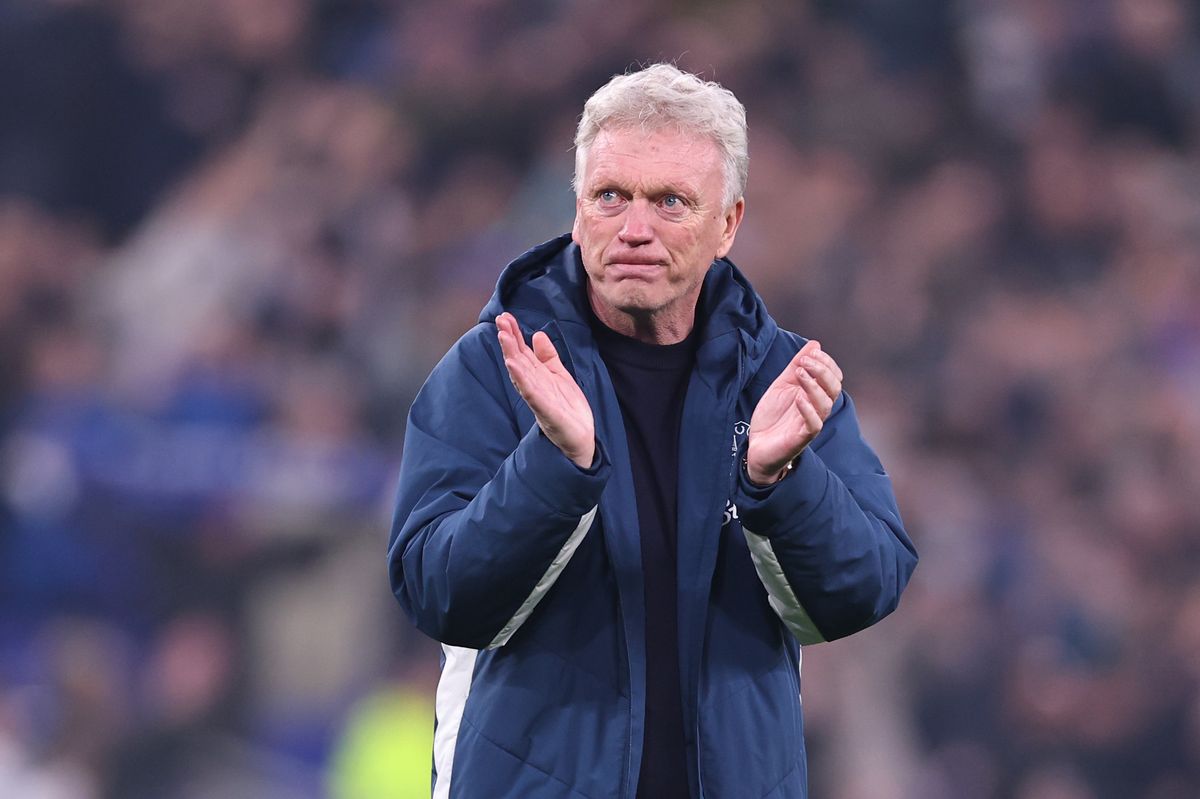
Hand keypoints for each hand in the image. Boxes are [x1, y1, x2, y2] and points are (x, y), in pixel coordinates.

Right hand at [496, 312, 595, 468]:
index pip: (523, 352)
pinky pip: (531, 393)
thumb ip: (548, 357)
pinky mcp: (545, 412)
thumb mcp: (560, 375)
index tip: (505, 317)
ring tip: (503, 336)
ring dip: (511, 354)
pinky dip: (521, 379)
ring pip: (521, 373)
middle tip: (500, 319)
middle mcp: (534, 386)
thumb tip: (537, 334)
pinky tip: (513, 365)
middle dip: (509, 340)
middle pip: (518, 359)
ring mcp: (538, 399)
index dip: (514, 334)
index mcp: (537, 377)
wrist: (581, 437)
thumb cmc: (568, 408)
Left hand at [745, 340, 842, 484]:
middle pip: (834, 389)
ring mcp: (810, 423)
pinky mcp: (801, 438)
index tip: (812, 353)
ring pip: (825, 405)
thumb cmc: (772, 416)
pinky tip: (798, 398)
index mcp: (814, 394)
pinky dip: (808, 410)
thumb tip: (814, 344)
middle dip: (822, 371)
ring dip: (814, 386)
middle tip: (804, 362)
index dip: (827, 363)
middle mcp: (816, 408)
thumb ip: (796, 366)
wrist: (756, 446)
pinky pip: (814, 425)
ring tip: (800, 373)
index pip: (834, 377)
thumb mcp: (782, 385)